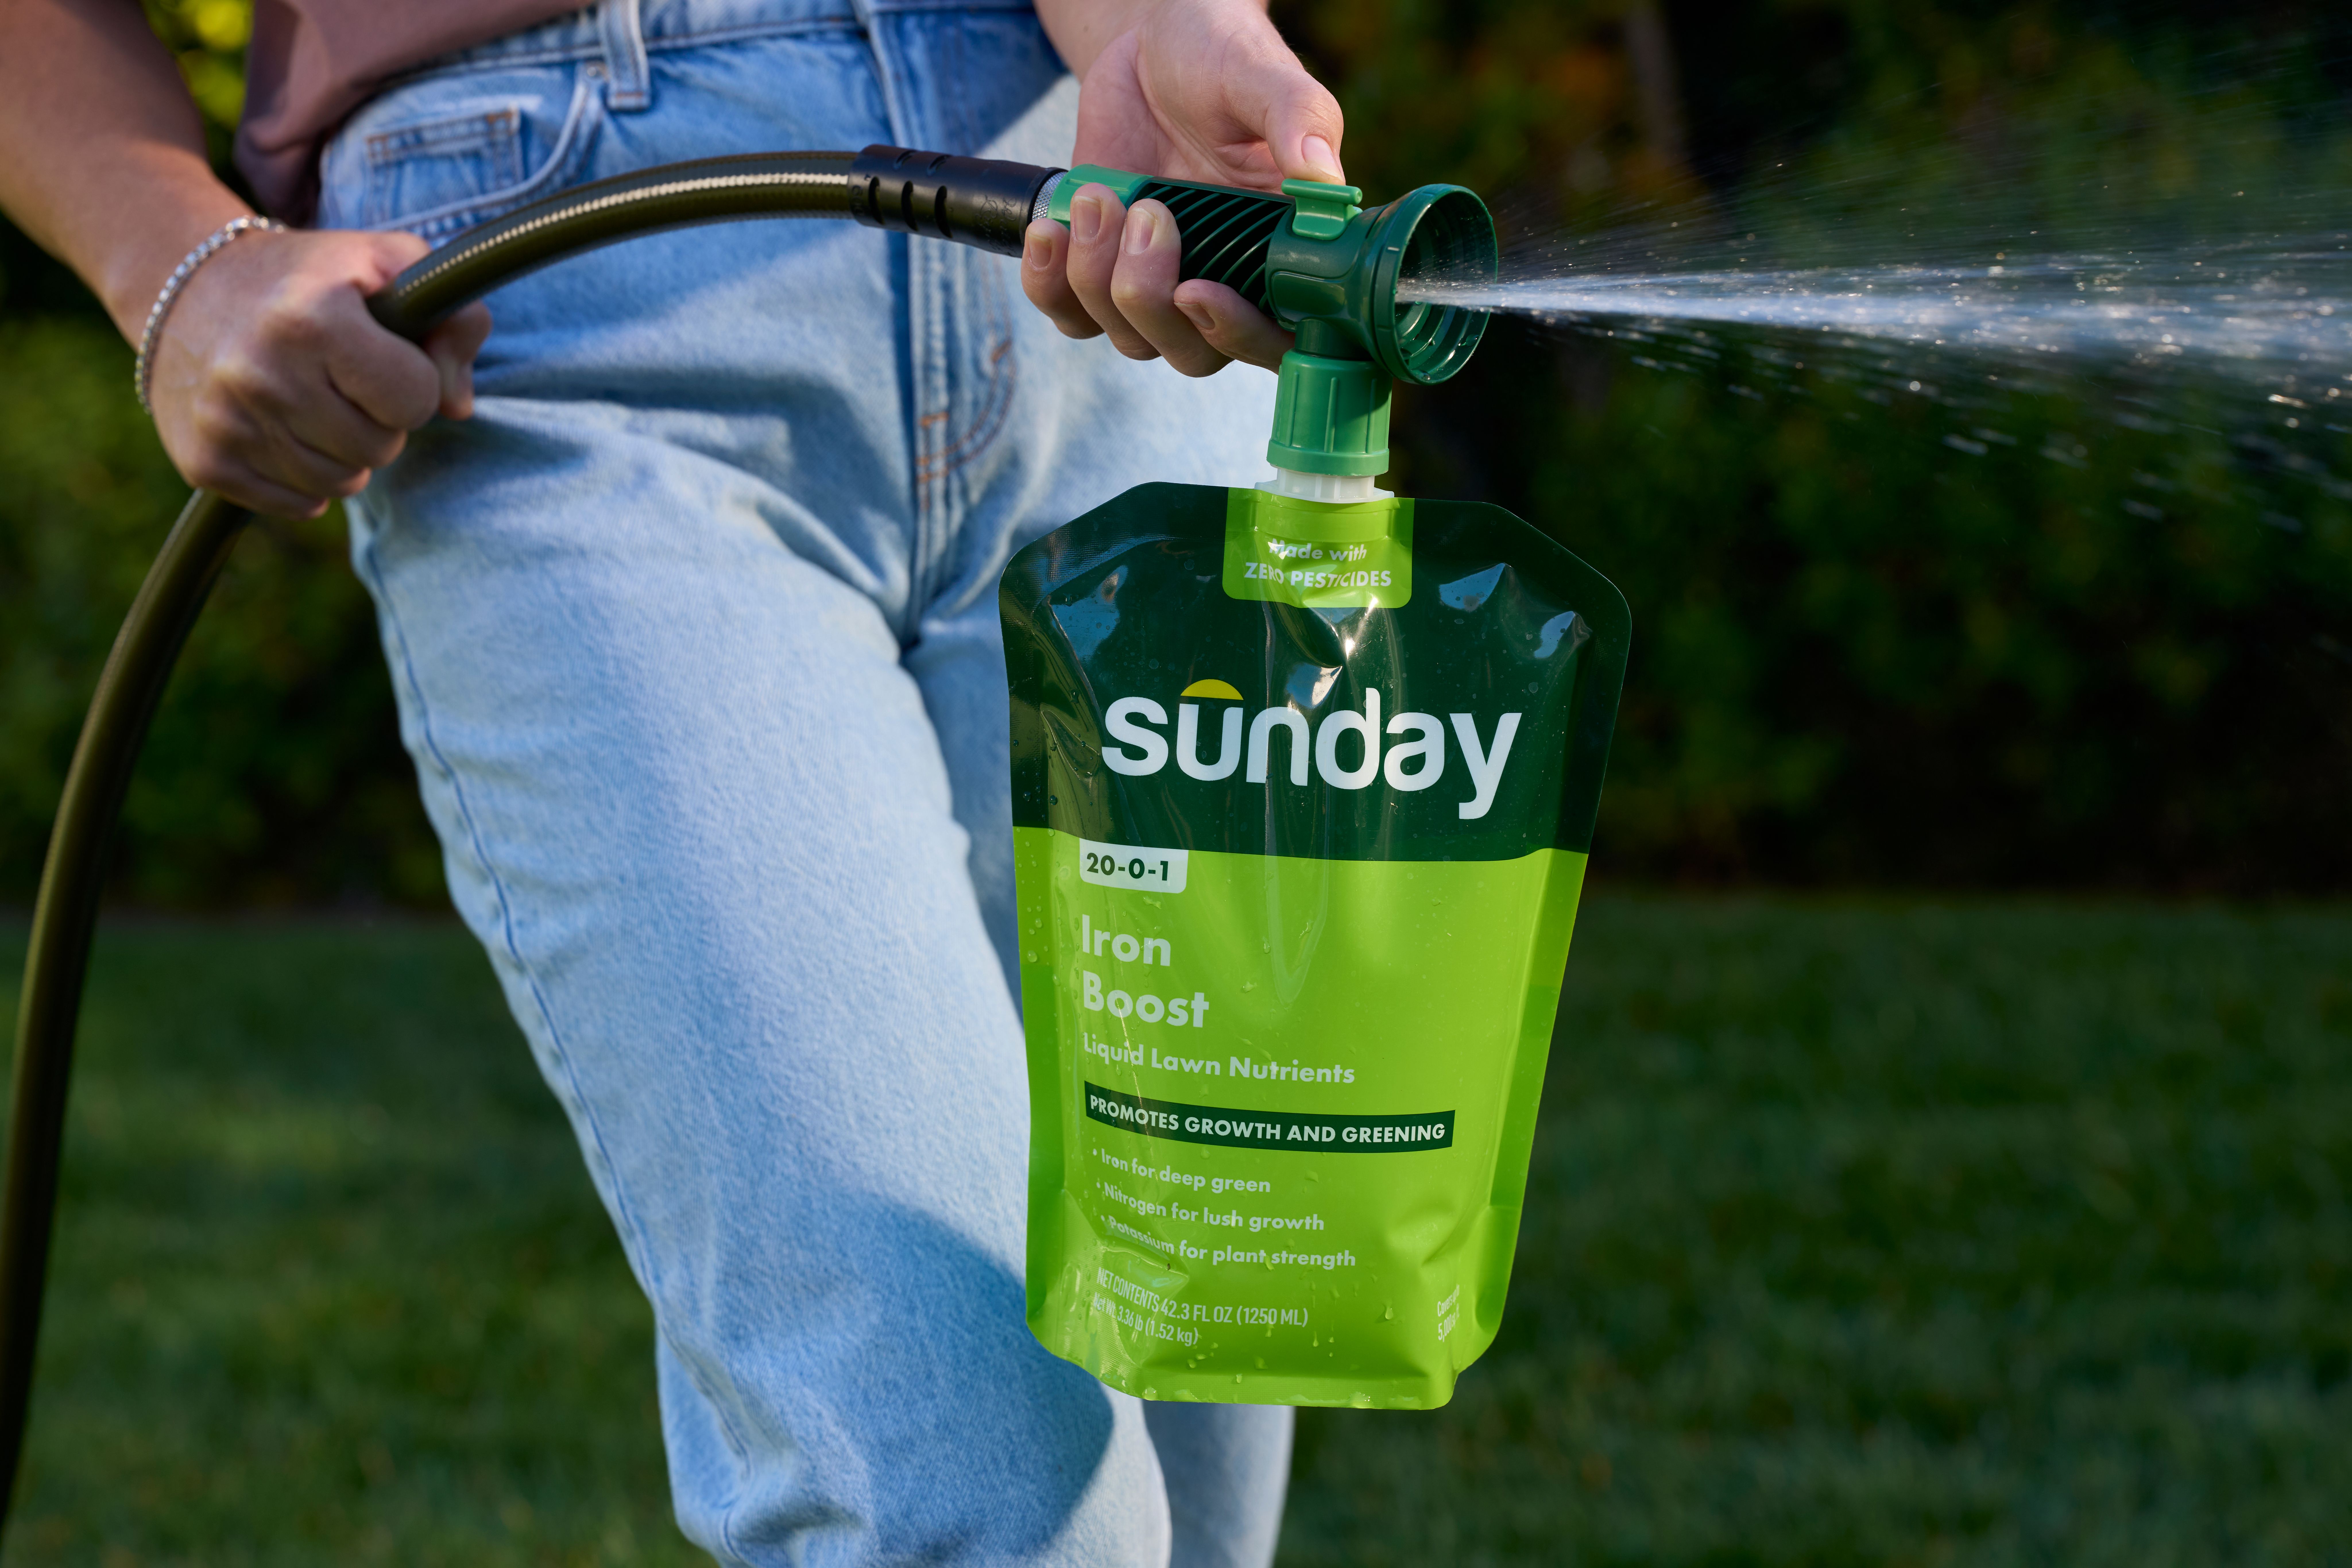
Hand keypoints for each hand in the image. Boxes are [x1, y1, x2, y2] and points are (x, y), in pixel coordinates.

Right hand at [146, 226, 491, 517]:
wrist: (184, 281)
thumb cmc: (310, 279)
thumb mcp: (388, 264)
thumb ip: (454, 320)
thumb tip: (457, 406)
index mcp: (312, 317)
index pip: (415, 397)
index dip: (413, 381)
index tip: (386, 357)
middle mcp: (261, 372)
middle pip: (381, 448)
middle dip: (380, 420)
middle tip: (346, 382)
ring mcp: (228, 422)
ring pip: (343, 484)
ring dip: (346, 452)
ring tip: (317, 403)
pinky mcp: (205, 462)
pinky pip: (299, 504)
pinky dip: (305, 477)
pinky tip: (285, 429)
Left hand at [1024, 0, 1344, 375]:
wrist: (1153, 43)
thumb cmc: (1221, 58)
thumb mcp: (1262, 76)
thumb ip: (1298, 120)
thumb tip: (1320, 176)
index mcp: (1281, 255)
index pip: (1277, 339)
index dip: (1240, 336)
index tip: (1195, 290)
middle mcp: (1225, 282)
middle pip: (1194, 355)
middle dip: (1153, 301)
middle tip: (1149, 216)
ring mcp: (1159, 283)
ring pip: (1129, 340)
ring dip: (1100, 276)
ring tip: (1100, 194)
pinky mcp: (1101, 271)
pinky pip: (1070, 316)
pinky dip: (1051, 283)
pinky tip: (1053, 228)